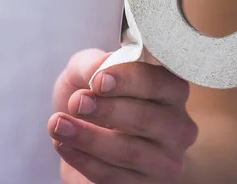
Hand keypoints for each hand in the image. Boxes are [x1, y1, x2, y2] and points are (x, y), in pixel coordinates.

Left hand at [48, 49, 197, 183]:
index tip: (98, 81)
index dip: (128, 80)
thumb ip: (94, 65)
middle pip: (146, 118)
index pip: (158, 83)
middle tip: (76, 103)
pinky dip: (84, 160)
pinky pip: (115, 177)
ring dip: (88, 138)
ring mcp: (166, 160)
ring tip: (57, 125)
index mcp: (171, 89)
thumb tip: (98, 71)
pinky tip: (63, 144)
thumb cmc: (95, 94)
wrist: (84, 133)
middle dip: (107, 110)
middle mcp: (178, 125)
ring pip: (130, 152)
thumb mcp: (88, 69)